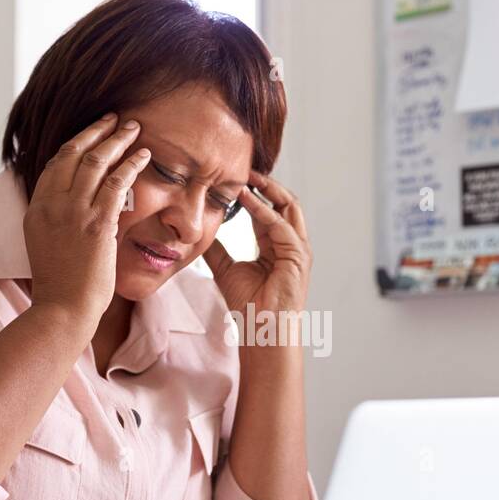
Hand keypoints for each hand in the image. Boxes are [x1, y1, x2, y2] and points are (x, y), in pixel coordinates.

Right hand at [22, 114, 150, 326]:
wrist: (62, 308)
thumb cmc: (60, 286)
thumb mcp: (45, 245)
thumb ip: (56, 222)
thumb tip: (72, 211)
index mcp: (37, 208)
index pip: (55, 164)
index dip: (75, 144)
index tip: (91, 133)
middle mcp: (51, 204)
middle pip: (73, 153)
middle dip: (96, 131)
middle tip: (115, 118)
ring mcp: (73, 212)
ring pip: (96, 161)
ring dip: (117, 139)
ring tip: (134, 127)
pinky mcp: (97, 223)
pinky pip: (117, 183)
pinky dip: (132, 164)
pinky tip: (144, 155)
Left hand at [202, 172, 310, 318]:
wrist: (262, 331)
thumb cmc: (250, 307)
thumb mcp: (226, 269)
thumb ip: (216, 249)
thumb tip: (200, 232)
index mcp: (277, 245)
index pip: (268, 209)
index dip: (253, 192)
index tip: (234, 178)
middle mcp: (291, 243)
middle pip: (284, 202)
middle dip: (265, 183)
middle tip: (243, 167)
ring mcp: (298, 248)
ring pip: (288, 206)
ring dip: (267, 189)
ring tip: (246, 175)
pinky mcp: (298, 255)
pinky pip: (280, 224)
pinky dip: (263, 209)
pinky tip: (245, 198)